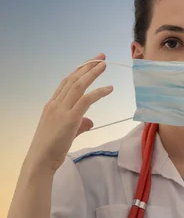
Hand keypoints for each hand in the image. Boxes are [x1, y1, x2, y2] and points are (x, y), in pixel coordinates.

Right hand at [26, 54, 112, 171]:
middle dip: (87, 66)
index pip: (66, 82)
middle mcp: (55, 104)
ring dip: (92, 73)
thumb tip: (90, 122)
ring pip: (78, 86)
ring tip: (104, 65)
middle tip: (101, 57)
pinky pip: (86, 100)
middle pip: (73, 79)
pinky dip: (98, 92)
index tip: (91, 62)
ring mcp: (61, 110)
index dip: (79, 71)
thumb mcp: (68, 132)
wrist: (41, 160)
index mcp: (52, 104)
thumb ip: (80, 124)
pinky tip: (109, 88)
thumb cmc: (52, 148)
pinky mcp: (69, 119)